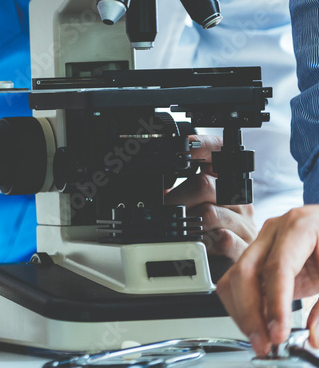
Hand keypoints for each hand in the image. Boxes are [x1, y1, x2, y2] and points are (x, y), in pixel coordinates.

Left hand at [164, 135, 256, 260]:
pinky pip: (222, 239)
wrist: (248, 263)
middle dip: (177, 198)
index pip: (221, 154)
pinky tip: (202, 243)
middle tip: (164, 209)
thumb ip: (183, 192)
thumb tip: (157, 189)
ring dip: (188, 221)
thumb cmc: (218, 231)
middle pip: (205, 185)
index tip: (186, 143)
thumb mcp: (201, 206)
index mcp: (228, 184)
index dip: (204, 145)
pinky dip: (207, 241)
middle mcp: (239, 199)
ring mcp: (244, 222)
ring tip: (182, 229)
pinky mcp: (245, 246)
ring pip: (209, 212)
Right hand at [217, 206, 318, 356]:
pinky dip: (243, 307)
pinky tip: (257, 324)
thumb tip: (313, 336)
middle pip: (245, 272)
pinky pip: (237, 282)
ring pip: (233, 278)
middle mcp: (273, 232)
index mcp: (299, 227)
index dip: (276, 303)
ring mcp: (262, 243)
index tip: (278, 332)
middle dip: (250, 313)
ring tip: (260, 338)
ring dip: (242, 313)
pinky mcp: (258, 258)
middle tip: (264, 342)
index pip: (277, 267)